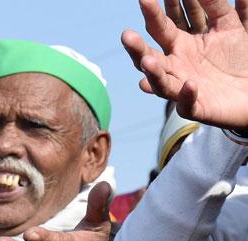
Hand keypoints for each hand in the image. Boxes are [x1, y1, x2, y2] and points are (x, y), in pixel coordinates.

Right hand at [122, 0, 247, 127]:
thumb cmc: (240, 56)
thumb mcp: (230, 25)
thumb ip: (216, 7)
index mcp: (181, 44)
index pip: (161, 27)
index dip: (153, 14)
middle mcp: (176, 66)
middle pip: (150, 56)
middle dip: (137, 48)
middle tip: (127, 35)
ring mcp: (182, 88)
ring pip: (161, 84)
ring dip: (153, 74)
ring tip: (148, 62)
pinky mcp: (197, 108)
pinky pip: (187, 105)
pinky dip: (186, 96)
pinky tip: (190, 84)